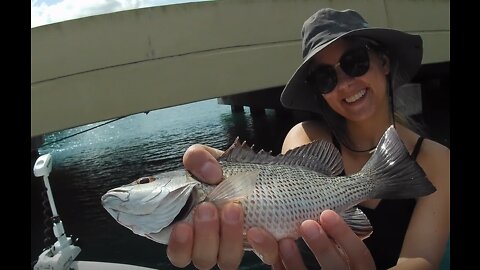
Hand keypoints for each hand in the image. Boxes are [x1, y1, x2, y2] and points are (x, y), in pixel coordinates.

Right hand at [165, 144, 278, 268]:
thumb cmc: (219, 172)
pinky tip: (263, 230)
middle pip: (203, 259)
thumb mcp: (205, 159)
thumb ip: (197, 159)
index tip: (183, 226)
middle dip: (206, 236)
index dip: (180, 246)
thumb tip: (211, 173)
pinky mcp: (262, 246)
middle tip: (209, 207)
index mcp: (190, 230)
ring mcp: (235, 247)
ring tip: (234, 208)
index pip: (179, 254)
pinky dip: (265, 247)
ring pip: (228, 261)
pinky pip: (265, 257)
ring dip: (230, 238)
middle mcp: (210, 245)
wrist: (252, 172)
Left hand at [273, 210, 375, 269]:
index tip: (327, 213)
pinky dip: (283, 267)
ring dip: (295, 261)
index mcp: (359, 269)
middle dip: (322, 246)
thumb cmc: (334, 258)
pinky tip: (276, 254)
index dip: (345, 235)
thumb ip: (337, 238)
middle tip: (307, 224)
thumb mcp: (343, 251)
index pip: (359, 255)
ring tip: (285, 241)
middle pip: (337, 268)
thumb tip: (321, 211)